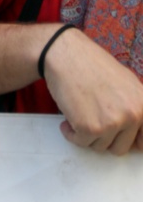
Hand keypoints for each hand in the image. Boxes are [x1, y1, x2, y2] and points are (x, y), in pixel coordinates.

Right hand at [44, 27, 142, 154]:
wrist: (65, 53)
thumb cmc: (91, 64)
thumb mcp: (125, 81)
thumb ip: (135, 106)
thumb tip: (138, 133)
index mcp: (142, 104)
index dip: (129, 141)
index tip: (117, 136)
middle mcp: (132, 115)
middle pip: (120, 148)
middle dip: (105, 137)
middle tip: (94, 118)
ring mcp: (111, 123)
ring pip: (99, 146)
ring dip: (87, 134)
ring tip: (81, 111)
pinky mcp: (89, 128)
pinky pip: (80, 142)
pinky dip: (71, 133)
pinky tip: (69, 117)